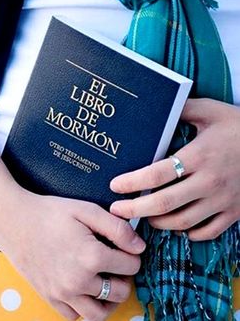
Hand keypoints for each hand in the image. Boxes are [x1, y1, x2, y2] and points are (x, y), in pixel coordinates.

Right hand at [0, 189, 145, 320]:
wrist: (14, 220)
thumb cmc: (50, 212)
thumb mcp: (86, 210)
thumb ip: (117, 228)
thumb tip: (139, 247)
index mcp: (91, 256)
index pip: (131, 265)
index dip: (132, 253)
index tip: (124, 246)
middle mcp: (79, 281)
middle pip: (120, 291)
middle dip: (124, 276)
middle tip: (116, 262)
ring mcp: (63, 293)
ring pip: (99, 313)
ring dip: (109, 300)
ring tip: (105, 282)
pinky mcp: (49, 297)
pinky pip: (74, 316)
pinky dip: (84, 308)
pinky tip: (83, 289)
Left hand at [109, 98, 239, 241]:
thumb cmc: (239, 127)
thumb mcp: (210, 111)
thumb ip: (181, 110)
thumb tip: (155, 108)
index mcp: (200, 156)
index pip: (157, 174)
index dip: (132, 182)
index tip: (114, 186)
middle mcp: (209, 181)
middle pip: (165, 203)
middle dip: (135, 209)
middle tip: (116, 210)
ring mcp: (223, 200)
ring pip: (182, 222)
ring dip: (157, 222)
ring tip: (143, 215)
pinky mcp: (234, 212)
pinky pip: (206, 232)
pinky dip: (187, 232)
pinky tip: (175, 224)